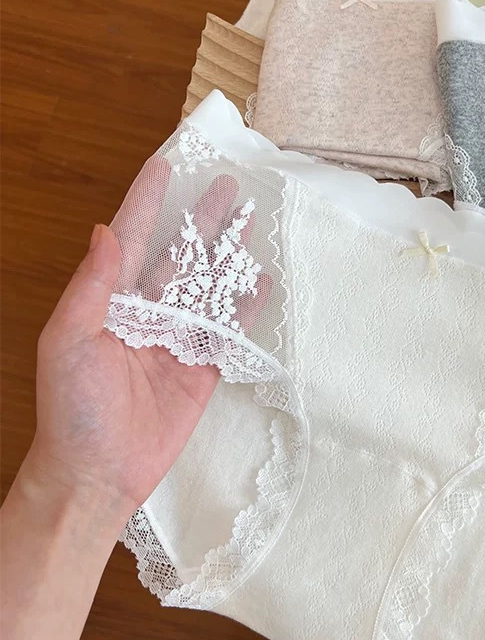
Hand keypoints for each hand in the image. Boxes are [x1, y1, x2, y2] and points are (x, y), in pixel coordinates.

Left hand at [27, 157, 270, 525]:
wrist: (98, 473)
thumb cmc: (71, 409)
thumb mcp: (67, 341)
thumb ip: (91, 287)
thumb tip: (104, 231)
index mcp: (109, 301)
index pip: (131, 239)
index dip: (147, 202)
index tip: (165, 166)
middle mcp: (145, 313)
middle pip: (180, 255)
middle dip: (202, 219)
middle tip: (228, 185)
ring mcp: (175, 339)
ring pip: (208, 285)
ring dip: (228, 253)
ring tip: (251, 219)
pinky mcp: (201, 367)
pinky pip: (228, 329)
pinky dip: (246, 305)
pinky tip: (261, 278)